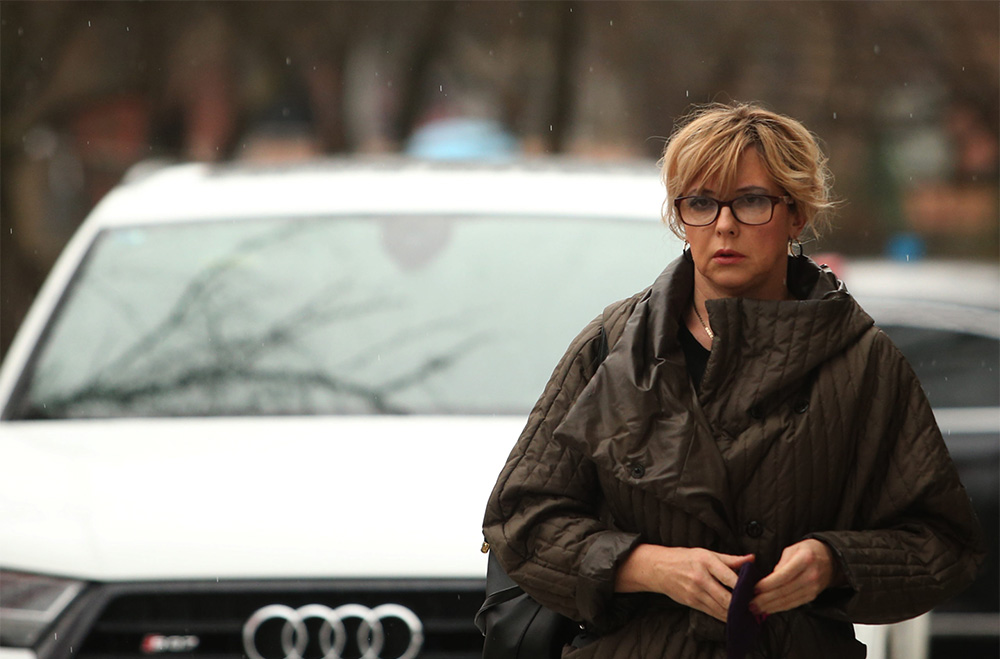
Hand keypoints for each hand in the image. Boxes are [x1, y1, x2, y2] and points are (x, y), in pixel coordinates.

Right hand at [616, 544, 754, 621]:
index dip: (745, 587)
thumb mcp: (706, 553)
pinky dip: (724, 616)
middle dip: (742, 605)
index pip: (730, 577)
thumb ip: (730, 559)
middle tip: (755, 606)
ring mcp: (695, 592)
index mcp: (706, 561)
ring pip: (720, 608)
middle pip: (726, 597)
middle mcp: (700, 578)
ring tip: (748, 614)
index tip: (757, 591)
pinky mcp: (691, 602)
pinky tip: (734, 616)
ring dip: (735, 613)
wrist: (659, 568)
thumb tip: (752, 558)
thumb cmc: (685, 558)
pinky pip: (712, 612)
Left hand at [750, 539, 840, 615]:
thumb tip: (770, 579)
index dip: (768, 584)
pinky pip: (794, 604)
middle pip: (784, 591)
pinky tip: (769, 609)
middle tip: (750, 603)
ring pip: (788, 600)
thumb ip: (781, 563)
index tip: (754, 588)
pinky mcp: (812, 596)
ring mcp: (812, 588)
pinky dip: (780, 608)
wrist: (831, 560)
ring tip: (756, 608)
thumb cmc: (808, 551)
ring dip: (770, 606)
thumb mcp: (793, 548)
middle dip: (765, 599)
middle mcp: (810, 576)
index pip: (783, 575)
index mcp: (804, 560)